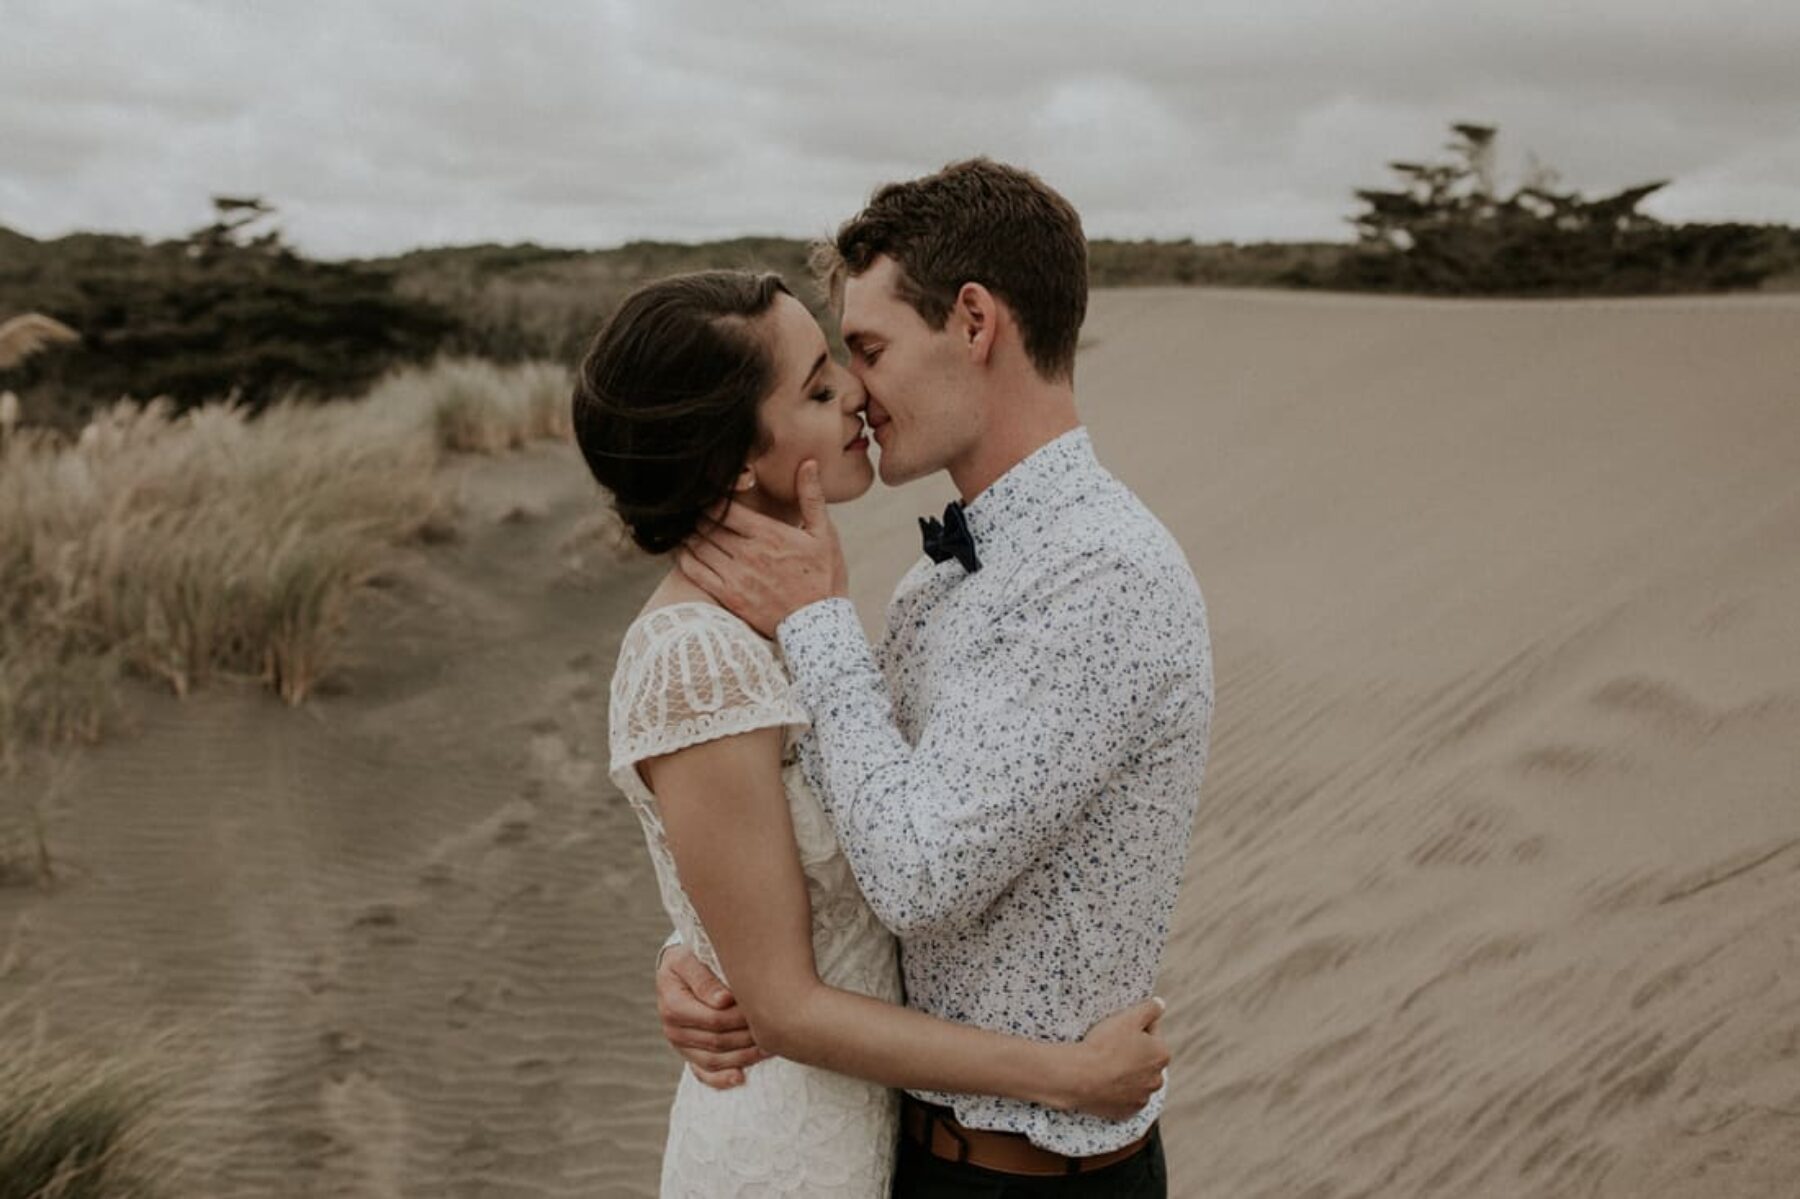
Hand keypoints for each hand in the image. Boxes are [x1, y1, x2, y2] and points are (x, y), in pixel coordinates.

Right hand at [656, 944, 766, 1087]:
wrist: (678, 971)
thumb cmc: (687, 960)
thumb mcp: (689, 960)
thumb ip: (703, 978)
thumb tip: (724, 1001)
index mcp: (673, 1006)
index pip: (714, 1019)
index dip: (741, 1019)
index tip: (765, 1011)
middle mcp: (673, 1030)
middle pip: (718, 1042)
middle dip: (748, 1038)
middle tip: (776, 1031)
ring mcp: (681, 1046)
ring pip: (714, 1060)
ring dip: (744, 1057)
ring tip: (770, 1049)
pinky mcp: (688, 1054)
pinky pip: (703, 1073)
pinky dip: (721, 1079)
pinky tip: (740, 1078)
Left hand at [676, 460, 847, 637]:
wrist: (819, 625)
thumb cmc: (824, 576)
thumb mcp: (824, 534)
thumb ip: (812, 497)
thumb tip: (807, 463)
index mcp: (768, 534)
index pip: (725, 508)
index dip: (712, 498)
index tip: (709, 494)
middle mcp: (748, 553)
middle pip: (707, 525)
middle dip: (698, 515)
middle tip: (691, 508)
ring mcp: (735, 576)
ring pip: (698, 546)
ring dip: (688, 533)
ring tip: (685, 525)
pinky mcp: (728, 596)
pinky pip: (695, 572)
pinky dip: (683, 557)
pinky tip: (682, 550)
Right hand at [1061, 997, 1169, 1120]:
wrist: (1080, 1076)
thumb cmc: (1105, 1044)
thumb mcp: (1128, 1017)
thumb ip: (1150, 1008)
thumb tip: (1160, 1004)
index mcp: (1162, 1055)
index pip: (1152, 1035)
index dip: (1134, 1029)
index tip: (1117, 1031)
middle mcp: (1157, 1079)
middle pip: (1145, 1060)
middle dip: (1133, 1054)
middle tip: (1110, 1048)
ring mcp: (1141, 1098)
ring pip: (1135, 1081)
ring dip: (1126, 1074)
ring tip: (1105, 1066)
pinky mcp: (1126, 1112)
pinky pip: (1124, 1099)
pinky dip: (1116, 1092)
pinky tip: (1104, 1082)